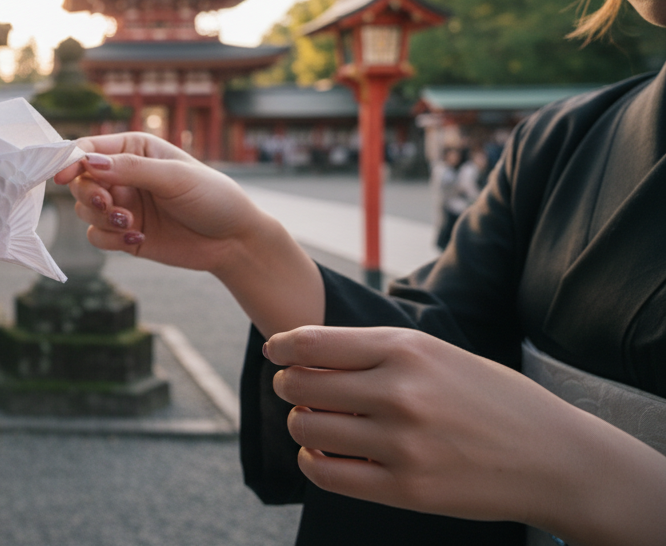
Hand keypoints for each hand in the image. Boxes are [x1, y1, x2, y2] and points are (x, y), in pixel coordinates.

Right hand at [50, 132, 265, 273]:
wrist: (233, 240)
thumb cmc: (212, 197)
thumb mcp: (175, 177)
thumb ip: (131, 169)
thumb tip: (90, 163)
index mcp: (135, 150)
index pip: (90, 149)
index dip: (71, 160)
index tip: (63, 177)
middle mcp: (124, 175)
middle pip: (81, 181)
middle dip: (88, 194)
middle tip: (108, 204)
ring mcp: (123, 206)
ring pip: (85, 210)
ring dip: (101, 218)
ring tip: (130, 223)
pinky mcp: (124, 234)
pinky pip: (97, 236)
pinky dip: (110, 239)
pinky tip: (137, 239)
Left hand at [267, 325, 665, 544]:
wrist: (554, 459)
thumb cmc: (489, 399)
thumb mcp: (436, 354)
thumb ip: (373, 351)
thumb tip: (301, 354)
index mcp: (407, 348)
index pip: (311, 342)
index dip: (281, 347)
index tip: (275, 352)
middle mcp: (400, 392)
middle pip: (298, 385)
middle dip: (289, 386)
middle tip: (300, 390)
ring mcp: (402, 443)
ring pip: (307, 428)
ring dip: (303, 425)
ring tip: (319, 424)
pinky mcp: (405, 488)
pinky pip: (325, 473)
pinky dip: (313, 461)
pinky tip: (325, 454)